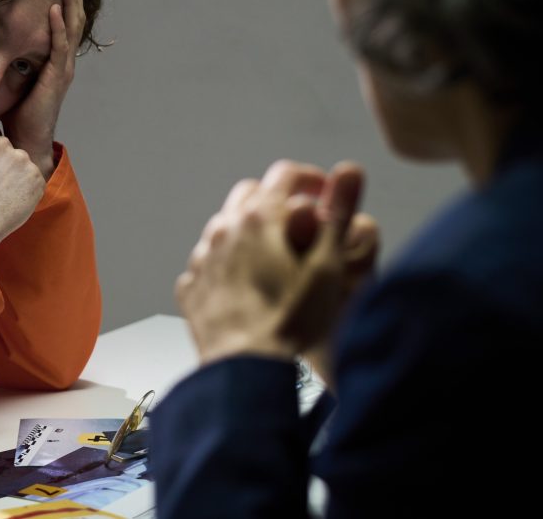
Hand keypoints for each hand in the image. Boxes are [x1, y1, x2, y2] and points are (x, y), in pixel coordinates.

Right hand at [0, 129, 45, 259]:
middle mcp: (6, 145)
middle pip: (13, 152)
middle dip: (8, 166)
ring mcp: (24, 161)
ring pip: (25, 167)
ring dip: (19, 178)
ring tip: (4, 194)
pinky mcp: (38, 178)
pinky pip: (35, 182)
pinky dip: (28, 190)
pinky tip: (14, 200)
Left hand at [1, 0, 85, 179]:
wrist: (26, 143)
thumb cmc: (18, 117)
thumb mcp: (12, 81)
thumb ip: (7, 63)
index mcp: (55, 62)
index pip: (63, 23)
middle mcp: (63, 62)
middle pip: (72, 18)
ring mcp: (62, 69)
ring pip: (70, 27)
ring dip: (69, 1)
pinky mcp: (55, 78)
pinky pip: (58, 47)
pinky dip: (57, 27)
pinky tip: (54, 8)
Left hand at [175, 160, 374, 365]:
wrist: (246, 371)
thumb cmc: (289, 324)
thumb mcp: (327, 266)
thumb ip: (337, 213)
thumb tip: (349, 171)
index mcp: (257, 219)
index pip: (285, 174)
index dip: (311, 178)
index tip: (326, 194)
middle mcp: (222, 232)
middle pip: (250, 195)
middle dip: (278, 203)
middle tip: (303, 227)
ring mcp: (202, 259)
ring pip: (225, 228)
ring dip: (249, 234)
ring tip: (276, 261)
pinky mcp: (192, 288)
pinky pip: (208, 263)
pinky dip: (226, 265)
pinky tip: (247, 288)